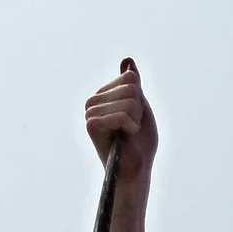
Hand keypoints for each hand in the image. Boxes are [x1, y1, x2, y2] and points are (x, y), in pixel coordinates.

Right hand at [84, 59, 157, 183]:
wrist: (135, 170)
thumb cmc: (140, 144)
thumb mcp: (141, 108)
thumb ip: (134, 85)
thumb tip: (127, 60)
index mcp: (105, 95)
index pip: (130, 78)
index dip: (141, 99)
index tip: (136, 117)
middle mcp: (94, 101)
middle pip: (131, 87)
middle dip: (139, 110)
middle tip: (132, 128)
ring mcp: (91, 112)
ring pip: (129, 101)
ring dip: (136, 120)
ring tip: (128, 134)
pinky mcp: (91, 124)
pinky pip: (120, 115)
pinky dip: (130, 127)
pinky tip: (124, 137)